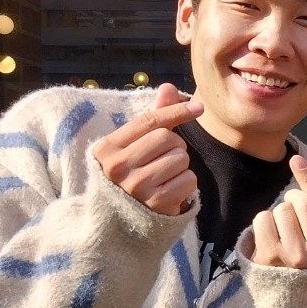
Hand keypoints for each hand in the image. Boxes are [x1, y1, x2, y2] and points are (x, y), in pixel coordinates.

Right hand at [94, 83, 202, 214]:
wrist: (122, 220)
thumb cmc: (131, 174)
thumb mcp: (134, 145)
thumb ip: (154, 117)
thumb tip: (169, 87)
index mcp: (107, 148)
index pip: (148, 122)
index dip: (176, 111)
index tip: (199, 107)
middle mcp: (118, 167)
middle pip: (167, 138)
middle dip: (175, 145)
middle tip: (165, 157)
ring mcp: (136, 187)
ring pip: (181, 158)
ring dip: (181, 164)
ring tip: (165, 175)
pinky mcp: (157, 203)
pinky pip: (189, 179)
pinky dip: (187, 182)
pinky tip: (172, 189)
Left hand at [252, 156, 306, 268]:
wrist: (290, 298)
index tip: (296, 159)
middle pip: (303, 203)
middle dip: (292, 198)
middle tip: (291, 209)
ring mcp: (294, 257)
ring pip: (282, 210)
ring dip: (278, 213)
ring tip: (282, 229)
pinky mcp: (270, 258)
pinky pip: (263, 219)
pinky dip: (263, 221)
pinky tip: (269, 235)